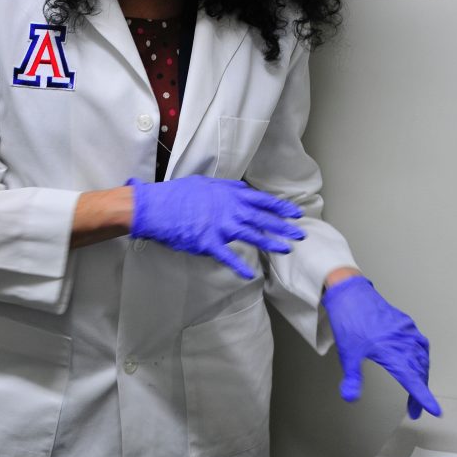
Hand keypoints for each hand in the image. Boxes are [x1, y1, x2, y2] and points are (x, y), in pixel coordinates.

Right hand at [127, 176, 305, 278]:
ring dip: (270, 243)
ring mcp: (219, 227)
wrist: (155, 207)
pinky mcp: (208, 243)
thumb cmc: (178, 194)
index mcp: (229, 194)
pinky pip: (227, 256)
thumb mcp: (205, 183)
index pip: (262, 201)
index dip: (280, 208)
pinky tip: (250, 274)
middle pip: (262, 219)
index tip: (295, 213)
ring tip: (286, 249)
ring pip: (251, 235)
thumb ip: (226, 187)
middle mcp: (229, 210)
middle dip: (283, 226)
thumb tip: (243, 188)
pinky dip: (239, 266)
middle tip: (301, 234)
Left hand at [321, 276, 440, 418]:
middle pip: (419, 371)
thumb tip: (351, 398)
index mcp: (390, 350)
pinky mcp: (406, 324)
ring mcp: (407, 331)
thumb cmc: (349, 320)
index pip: (411, 379)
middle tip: (415, 410)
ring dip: (422, 375)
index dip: (423, 396)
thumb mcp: (347, 353)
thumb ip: (352, 378)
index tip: (434, 410)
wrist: (350, 292)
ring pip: (422, 358)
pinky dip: (421, 359)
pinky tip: (418, 363)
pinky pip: (420, 345)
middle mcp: (403, 340)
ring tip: (417, 390)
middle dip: (420, 392)